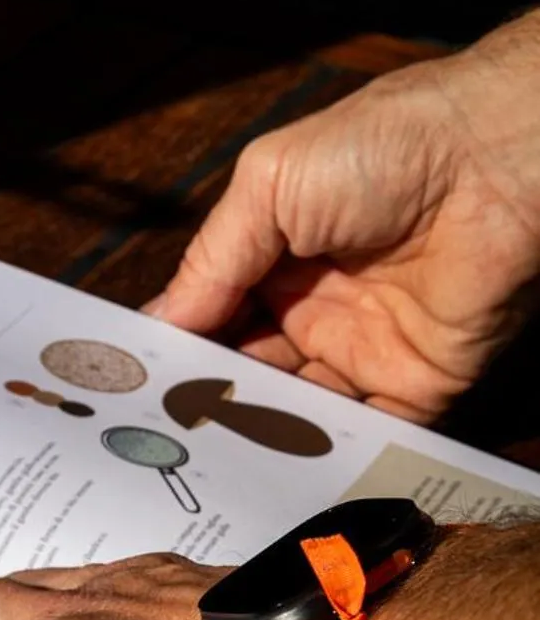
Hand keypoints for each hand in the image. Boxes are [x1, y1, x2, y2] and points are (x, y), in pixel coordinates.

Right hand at [146, 13, 539, 422]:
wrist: (493, 161)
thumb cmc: (381, 147)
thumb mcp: (268, 185)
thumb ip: (212, 261)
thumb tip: (156, 327)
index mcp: (276, 258)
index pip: (213, 319)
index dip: (174, 351)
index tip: (126, 387)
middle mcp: (315, 311)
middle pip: (246, 375)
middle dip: (203, 403)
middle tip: (151, 437)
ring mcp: (363, 353)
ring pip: (294, 415)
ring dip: (250, 437)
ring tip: (195, 460)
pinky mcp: (413, 389)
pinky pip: (361, 437)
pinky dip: (319, 460)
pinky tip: (268, 472)